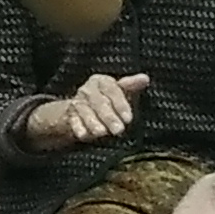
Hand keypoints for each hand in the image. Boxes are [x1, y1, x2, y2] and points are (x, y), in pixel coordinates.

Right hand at [20, 71, 147, 151]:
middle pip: (99, 102)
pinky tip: (84, 135)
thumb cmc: (109, 101)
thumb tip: (144, 78)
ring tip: (102, 133)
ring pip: (85, 111)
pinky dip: (78, 127)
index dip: (120, 105)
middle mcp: (87, 89)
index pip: (112, 90)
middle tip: (118, 130)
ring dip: (93, 122)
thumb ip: (132, 86)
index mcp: (101, 81)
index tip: (128, 118)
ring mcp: (77, 102)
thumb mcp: (122, 92)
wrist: (86, 110)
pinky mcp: (70, 115)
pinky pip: (73, 120)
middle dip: (109, 117)